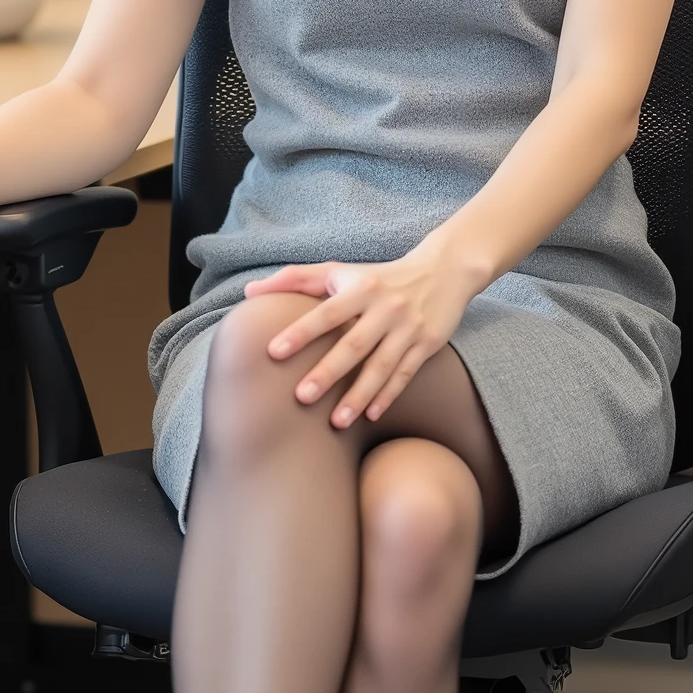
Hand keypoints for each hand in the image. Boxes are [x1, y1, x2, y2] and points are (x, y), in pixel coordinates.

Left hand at [244, 244, 481, 426]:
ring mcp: (409, 327)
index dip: (300, 332)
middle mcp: (386, 308)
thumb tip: (249, 292)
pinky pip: (405, 373)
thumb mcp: (340, 271)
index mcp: (361, 289)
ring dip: (359, 395)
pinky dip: (388, 395)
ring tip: (336, 422)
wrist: (443, 272)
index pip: (326, 313)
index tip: (273, 352)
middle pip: (354, 344)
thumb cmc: (378, 277)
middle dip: (328, 372)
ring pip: (382, 366)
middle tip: (302, 397)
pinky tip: (370, 414)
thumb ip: (295, 279)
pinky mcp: (428, 343)